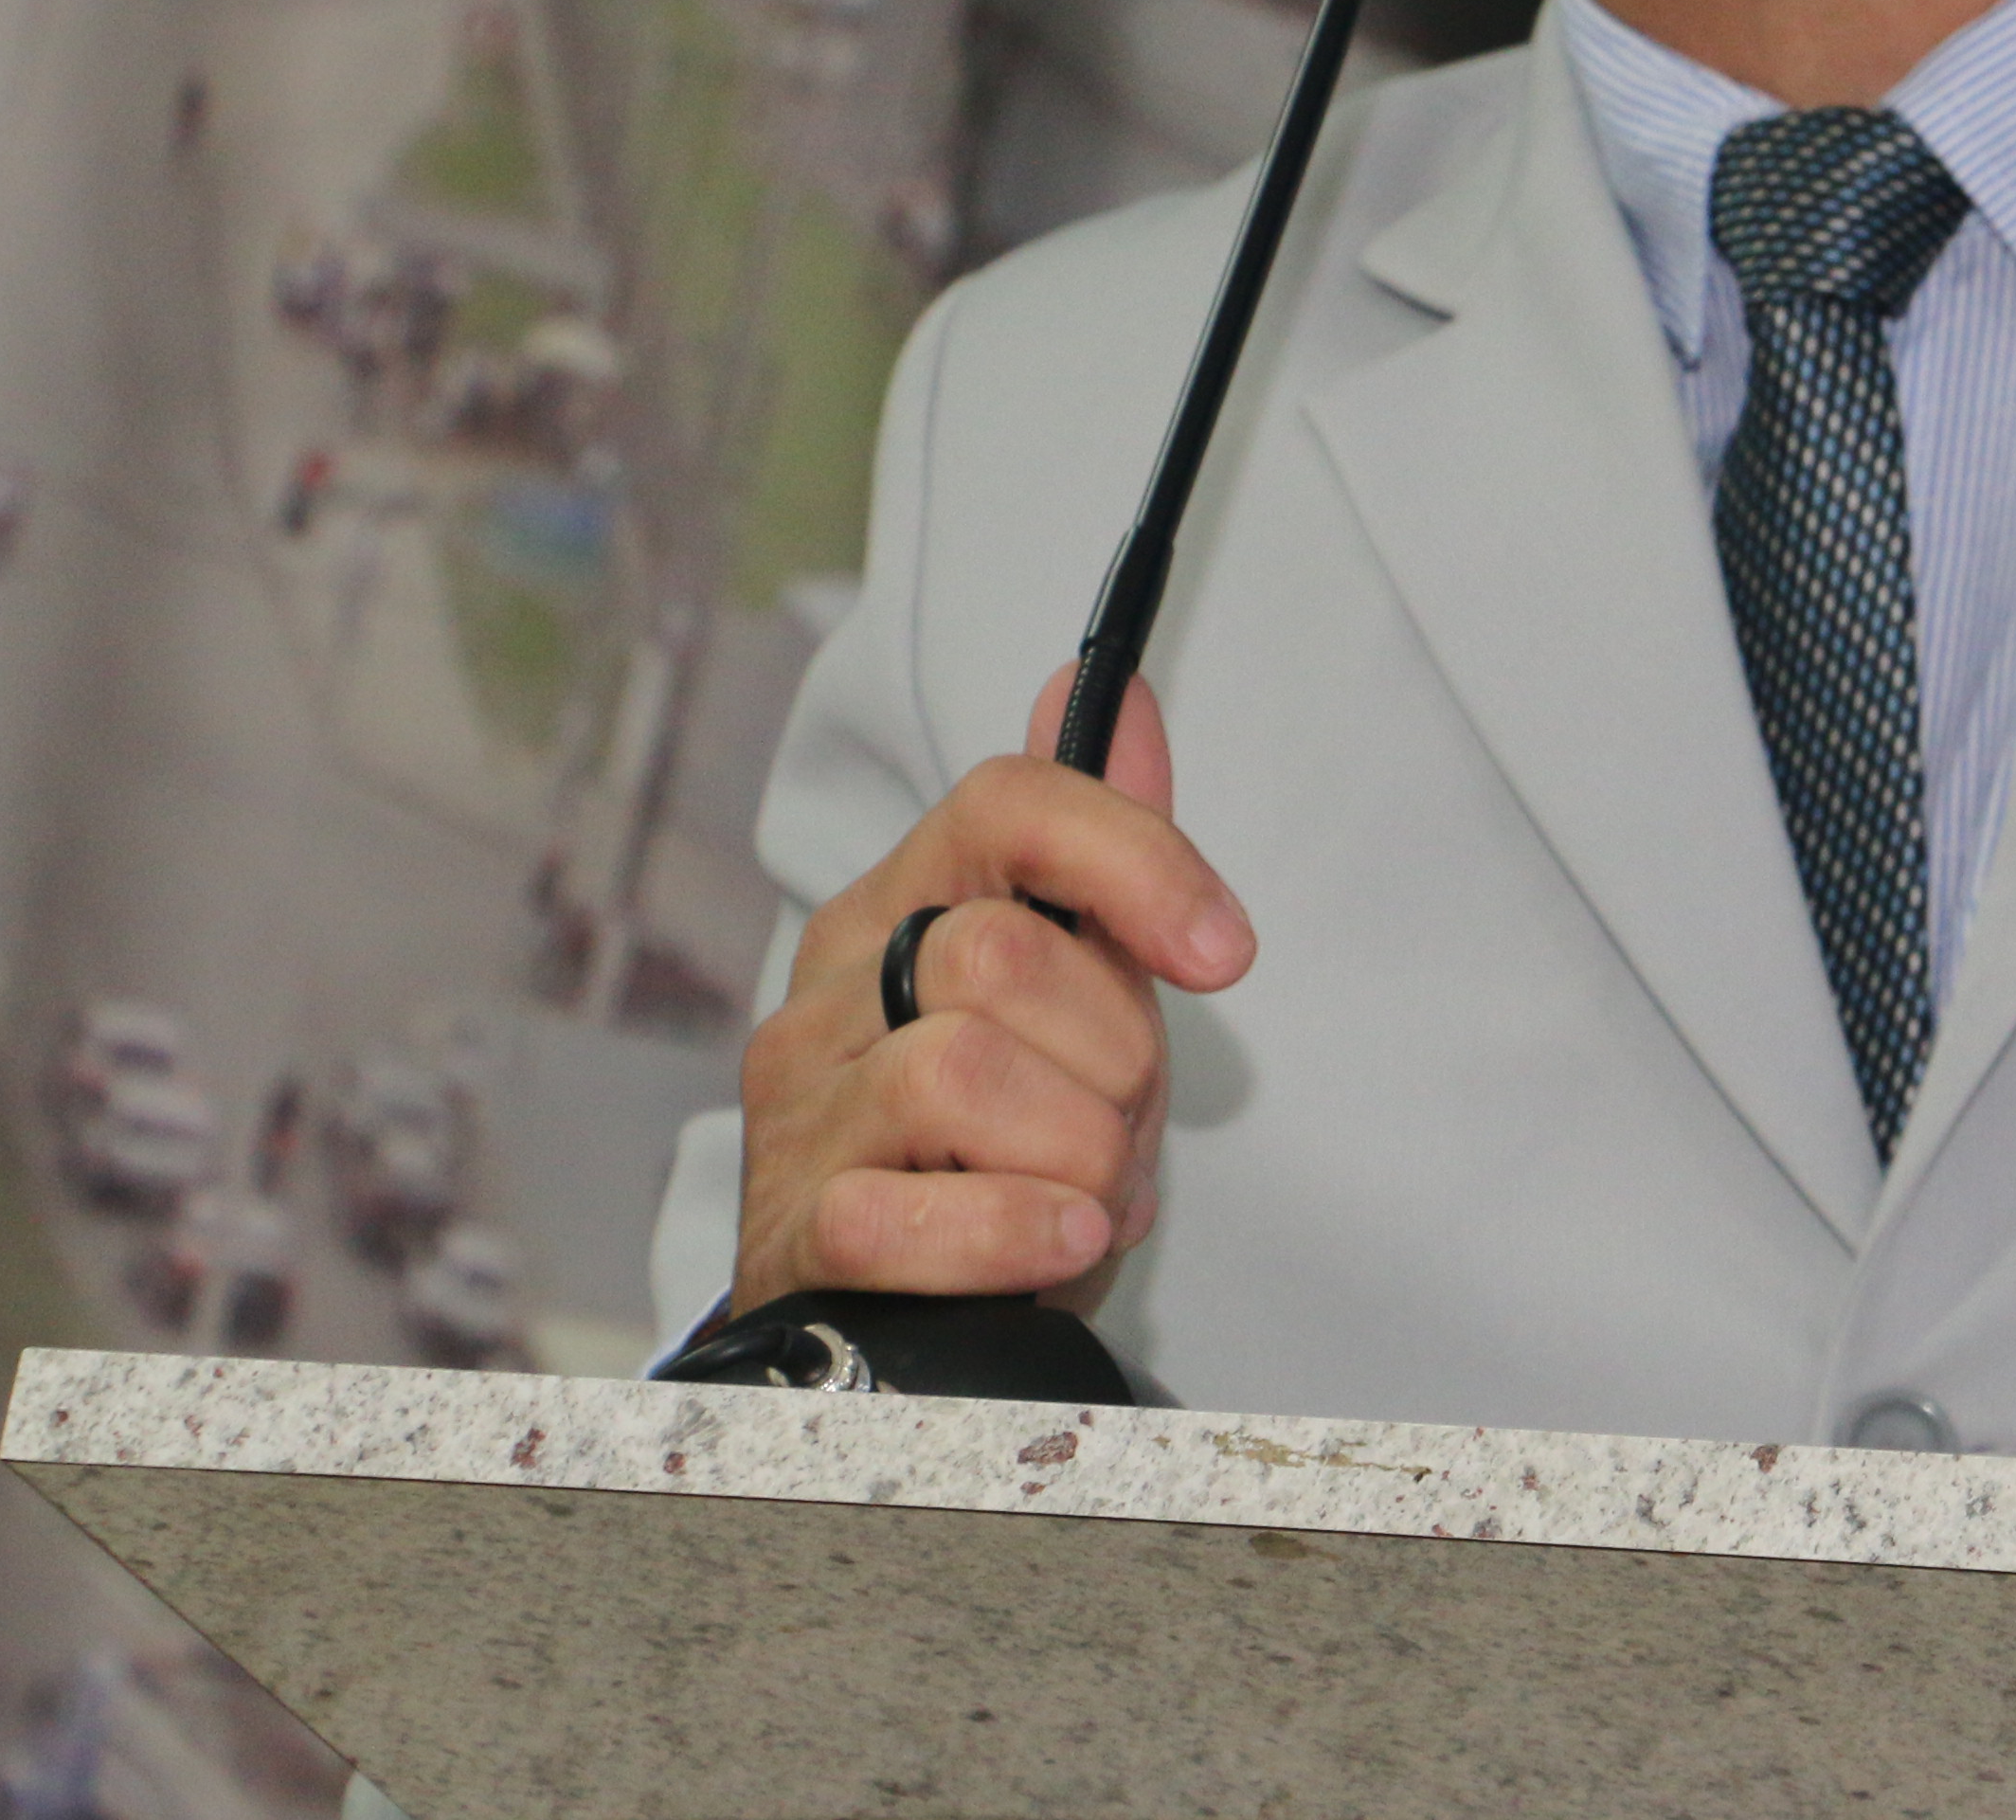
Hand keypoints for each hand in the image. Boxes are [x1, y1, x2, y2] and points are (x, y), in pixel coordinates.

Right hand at [729, 664, 1253, 1318]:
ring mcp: (800, 1112)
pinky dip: (1016, 1235)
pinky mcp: (792, 1232)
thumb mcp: (1080, 991)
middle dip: (1112, 1056)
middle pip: (999, 953)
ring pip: (961, 1073)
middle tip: (1117, 1122)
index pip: (1008, 804)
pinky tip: (1057, 1242)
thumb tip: (1119, 696)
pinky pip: (908, 1214)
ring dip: (1075, 1155)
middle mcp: (832, 992)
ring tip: (1084, 1194)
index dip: (1135, 863)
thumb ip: (1098, 850)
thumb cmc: (1002, 1143)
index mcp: (901, 906)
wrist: (908, 1319)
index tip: (1222, 953)